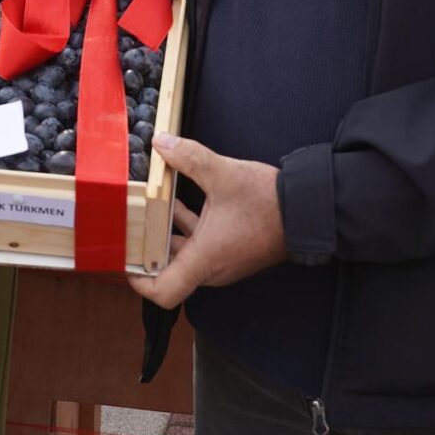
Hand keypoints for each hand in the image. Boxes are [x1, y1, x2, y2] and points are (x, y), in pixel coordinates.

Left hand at [130, 135, 289, 309]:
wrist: (309, 211)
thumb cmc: (269, 203)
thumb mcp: (224, 174)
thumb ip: (189, 157)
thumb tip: (161, 142)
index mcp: (205, 259)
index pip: (163, 292)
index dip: (139, 281)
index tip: (126, 259)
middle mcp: (212, 268)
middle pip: (168, 269)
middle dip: (148, 246)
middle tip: (130, 224)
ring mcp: (223, 261)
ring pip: (184, 253)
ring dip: (167, 231)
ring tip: (149, 206)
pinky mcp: (232, 251)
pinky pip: (201, 244)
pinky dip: (186, 227)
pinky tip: (179, 200)